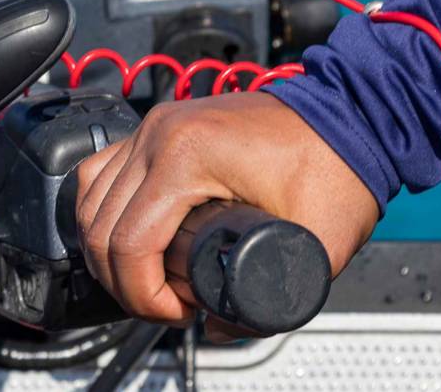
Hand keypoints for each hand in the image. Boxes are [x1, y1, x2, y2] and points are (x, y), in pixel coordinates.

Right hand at [75, 92, 377, 339]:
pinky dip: (103, 213)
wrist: (351, 113)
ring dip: (106, 250)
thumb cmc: (338, 164)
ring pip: (90, 200)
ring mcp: (154, 127)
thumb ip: (271, 302)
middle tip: (165, 304)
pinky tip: (125, 238)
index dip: (142, 295)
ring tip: (147, 278)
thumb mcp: (315, 245)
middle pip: (100, 226)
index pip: (129, 243)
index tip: (177, 313)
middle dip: (124, 282)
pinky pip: (102, 173)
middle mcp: (158, 135)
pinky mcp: (158, 128)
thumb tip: (219, 326)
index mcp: (186, 156)